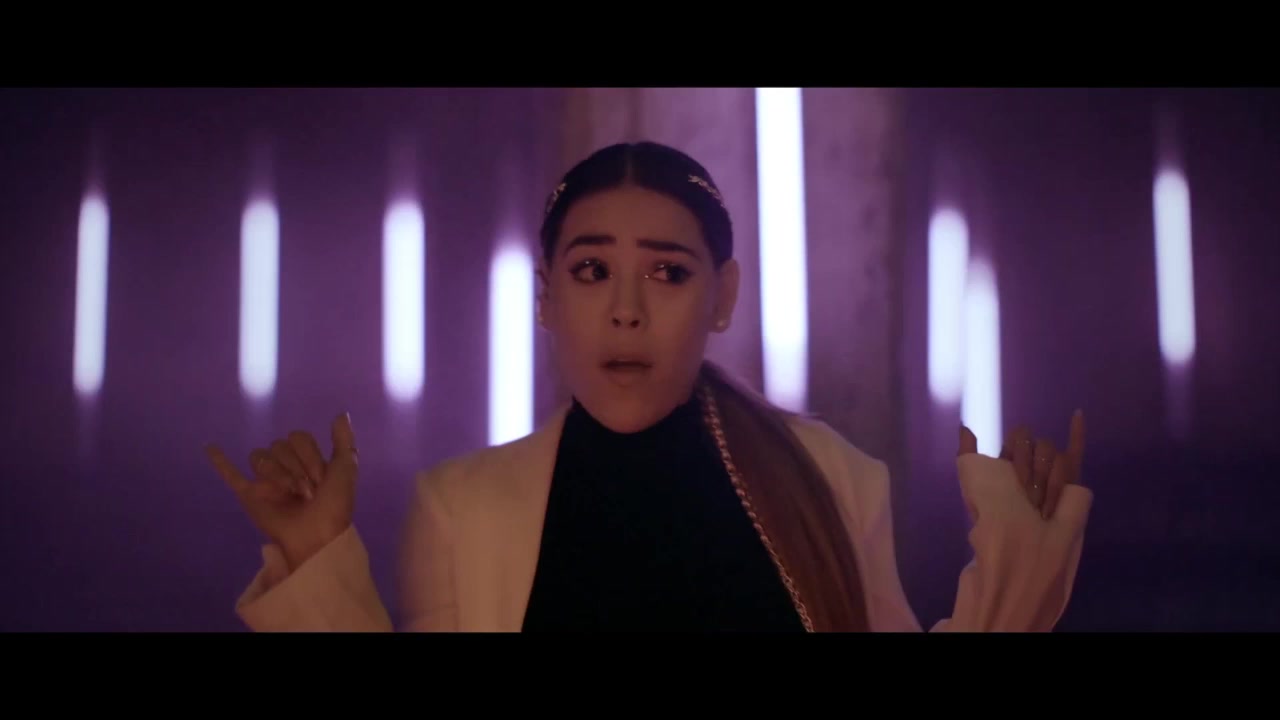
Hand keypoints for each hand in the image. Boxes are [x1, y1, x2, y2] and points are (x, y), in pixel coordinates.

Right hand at [206, 413, 358, 569]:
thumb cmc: (335, 505)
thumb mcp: (346, 469)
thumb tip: (340, 414)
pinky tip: (210, 447)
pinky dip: (220, 461)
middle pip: (279, 445)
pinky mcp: (249, 495)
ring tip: (289, 494)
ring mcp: (265, 481)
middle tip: (307, 492)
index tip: (322, 478)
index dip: (310, 455)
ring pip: (260, 456)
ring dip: (277, 474)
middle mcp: (284, 467)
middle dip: (296, 467)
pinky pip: (230, 474)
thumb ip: (344, 441)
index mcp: (305, 461)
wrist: (318, 535)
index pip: (298, 438)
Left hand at [958, 409, 1085, 518]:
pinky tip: (1077, 414)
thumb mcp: (972, 483)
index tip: (1014, 477)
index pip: (1019, 439)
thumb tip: (965, 427)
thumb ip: (968, 454)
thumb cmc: (994, 520)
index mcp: (1007, 465)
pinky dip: (1077, 435)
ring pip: (1058, 456)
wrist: (1019, 551)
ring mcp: (1052, 476)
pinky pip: (1076, 455)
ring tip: (1042, 508)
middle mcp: (1031, 467)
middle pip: (1040, 444)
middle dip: (1033, 469)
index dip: (1018, 453)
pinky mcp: (1073, 487)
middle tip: (1028, 498)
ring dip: (1051, 480)